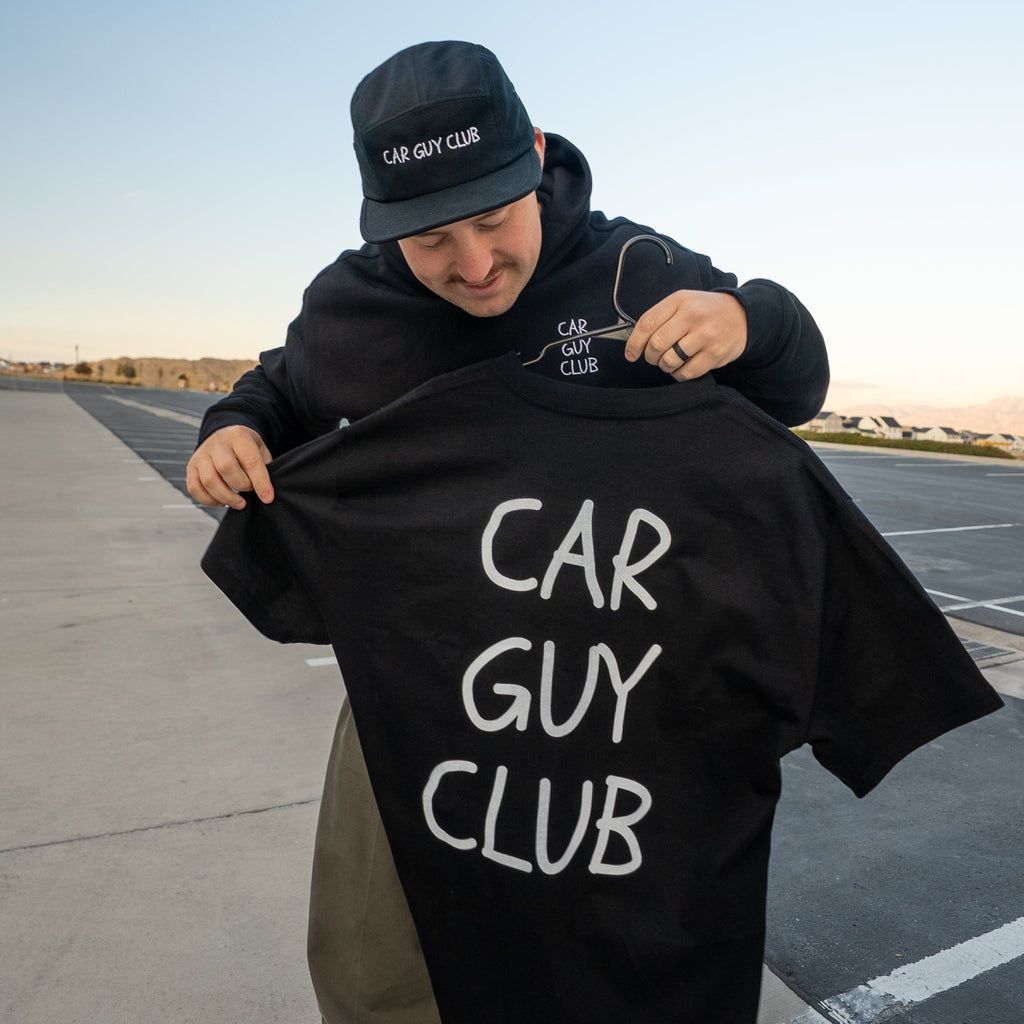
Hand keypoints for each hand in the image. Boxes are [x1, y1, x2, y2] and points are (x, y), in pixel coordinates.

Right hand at [186, 425, 273, 509]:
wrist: (226, 435)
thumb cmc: (247, 447)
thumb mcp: (261, 451)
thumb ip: (264, 469)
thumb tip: (265, 495)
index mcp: (239, 436)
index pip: (250, 461)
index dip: (260, 482)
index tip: (267, 498)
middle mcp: (217, 443)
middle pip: (225, 468)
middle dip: (241, 486)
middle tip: (250, 491)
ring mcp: (201, 454)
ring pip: (208, 480)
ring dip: (225, 498)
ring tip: (239, 503)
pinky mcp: (191, 466)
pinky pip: (194, 488)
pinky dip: (208, 500)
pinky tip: (222, 502)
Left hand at [623, 290, 747, 380]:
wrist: (743, 315)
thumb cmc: (706, 311)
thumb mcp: (683, 302)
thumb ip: (661, 318)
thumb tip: (635, 343)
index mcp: (680, 301)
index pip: (647, 323)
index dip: (634, 343)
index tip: (631, 354)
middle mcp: (692, 316)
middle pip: (656, 344)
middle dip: (650, 356)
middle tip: (654, 357)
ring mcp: (705, 335)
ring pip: (670, 361)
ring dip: (664, 366)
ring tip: (670, 361)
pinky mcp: (715, 353)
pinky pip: (686, 372)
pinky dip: (679, 374)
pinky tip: (682, 367)